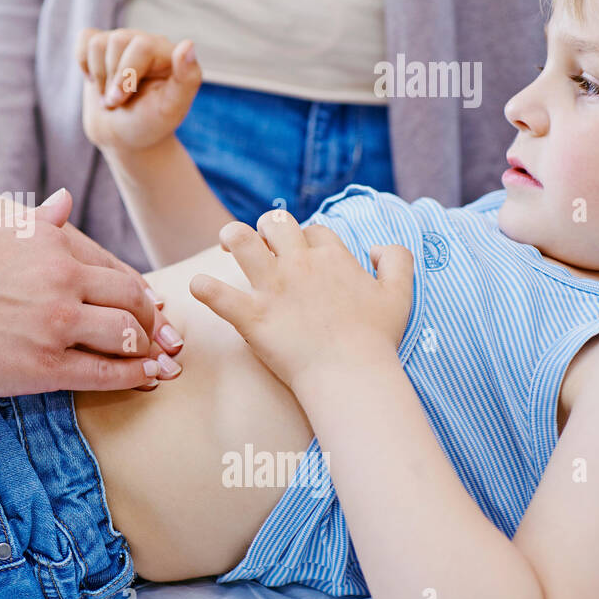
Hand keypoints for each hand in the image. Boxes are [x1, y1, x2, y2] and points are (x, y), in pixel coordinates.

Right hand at [0, 192, 176, 396]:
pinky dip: (133, 378)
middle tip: (164, 336)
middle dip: (153, 322)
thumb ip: (38, 223)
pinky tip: (145, 381)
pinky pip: (105, 373)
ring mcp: (58, 323)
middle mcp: (64, 280)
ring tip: (159, 362)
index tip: (152, 305)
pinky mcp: (47, 365)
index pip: (115, 270)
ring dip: (148, 351)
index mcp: (54, 246)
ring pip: (126, 337)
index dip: (139, 293)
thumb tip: (64, 202)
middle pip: (131, 301)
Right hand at [78, 28, 202, 152]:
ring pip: (97, 43)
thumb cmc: (149, 124)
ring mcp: (123, 42)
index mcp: (168, 53)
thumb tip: (187, 44)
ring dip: (98, 76)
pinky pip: (86, 39)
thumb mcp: (171, 108)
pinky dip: (84, 63)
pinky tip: (97, 81)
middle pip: (117, 40)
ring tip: (109, 95)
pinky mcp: (102, 48)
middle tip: (117, 102)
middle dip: (111, 78)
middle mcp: (146, 42)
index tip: (122, 101)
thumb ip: (187, 78)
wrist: (123, 138)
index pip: (141, 46)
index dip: (125, 75)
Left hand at [187, 209, 412, 392]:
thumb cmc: (376, 338)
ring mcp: (273, 288)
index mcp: (332, 257)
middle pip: (275, 223)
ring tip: (226, 247)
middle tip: (256, 245)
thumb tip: (376, 248)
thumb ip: (397, 260)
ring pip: (242, 240)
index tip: (302, 254)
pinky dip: (204, 288)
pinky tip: (198, 286)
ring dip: (231, 238)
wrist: (353, 375)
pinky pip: (218, 295)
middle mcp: (300, 265)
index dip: (306, 238)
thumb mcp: (400, 292)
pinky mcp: (252, 316)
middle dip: (265, 227)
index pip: (313, 230)